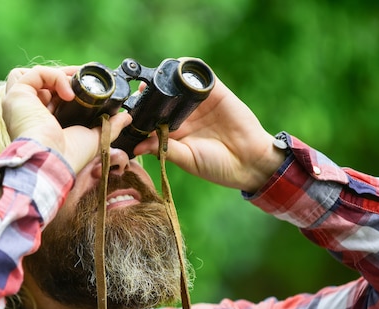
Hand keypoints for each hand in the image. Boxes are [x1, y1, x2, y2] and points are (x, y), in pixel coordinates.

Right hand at [2, 66, 131, 172]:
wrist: (54, 162)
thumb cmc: (69, 157)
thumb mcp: (94, 138)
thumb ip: (109, 126)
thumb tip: (126, 117)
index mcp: (40, 121)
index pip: (50, 95)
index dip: (68, 87)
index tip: (87, 86)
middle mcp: (27, 111)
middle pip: (42, 83)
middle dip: (65, 78)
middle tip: (84, 79)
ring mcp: (19, 103)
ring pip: (34, 75)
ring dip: (58, 75)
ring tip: (76, 83)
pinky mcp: (17, 95)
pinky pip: (36, 74)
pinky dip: (55, 77)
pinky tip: (70, 93)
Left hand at [134, 74, 283, 192]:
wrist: (249, 161)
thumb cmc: (217, 166)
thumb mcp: (186, 159)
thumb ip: (163, 149)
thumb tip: (136, 148)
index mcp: (173, 133)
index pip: (152, 118)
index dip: (141, 112)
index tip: (129, 110)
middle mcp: (184, 115)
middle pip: (162, 98)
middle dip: (150, 92)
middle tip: (140, 91)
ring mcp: (199, 103)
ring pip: (178, 84)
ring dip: (166, 78)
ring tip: (155, 79)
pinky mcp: (216, 93)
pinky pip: (201, 77)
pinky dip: (189, 70)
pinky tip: (178, 70)